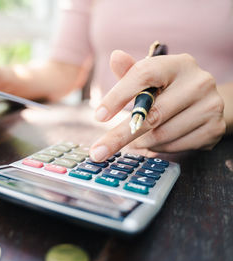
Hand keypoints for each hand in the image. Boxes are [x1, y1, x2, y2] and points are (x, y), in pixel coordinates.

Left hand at [89, 50, 225, 161]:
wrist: (203, 101)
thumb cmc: (167, 88)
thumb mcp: (149, 77)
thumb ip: (129, 71)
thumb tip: (115, 56)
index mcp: (178, 63)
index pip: (144, 75)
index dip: (118, 96)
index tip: (98, 116)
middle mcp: (199, 81)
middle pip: (152, 113)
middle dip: (120, 135)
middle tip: (98, 151)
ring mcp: (210, 105)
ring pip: (162, 134)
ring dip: (141, 142)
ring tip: (134, 140)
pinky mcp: (214, 128)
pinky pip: (176, 146)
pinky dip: (158, 148)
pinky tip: (155, 142)